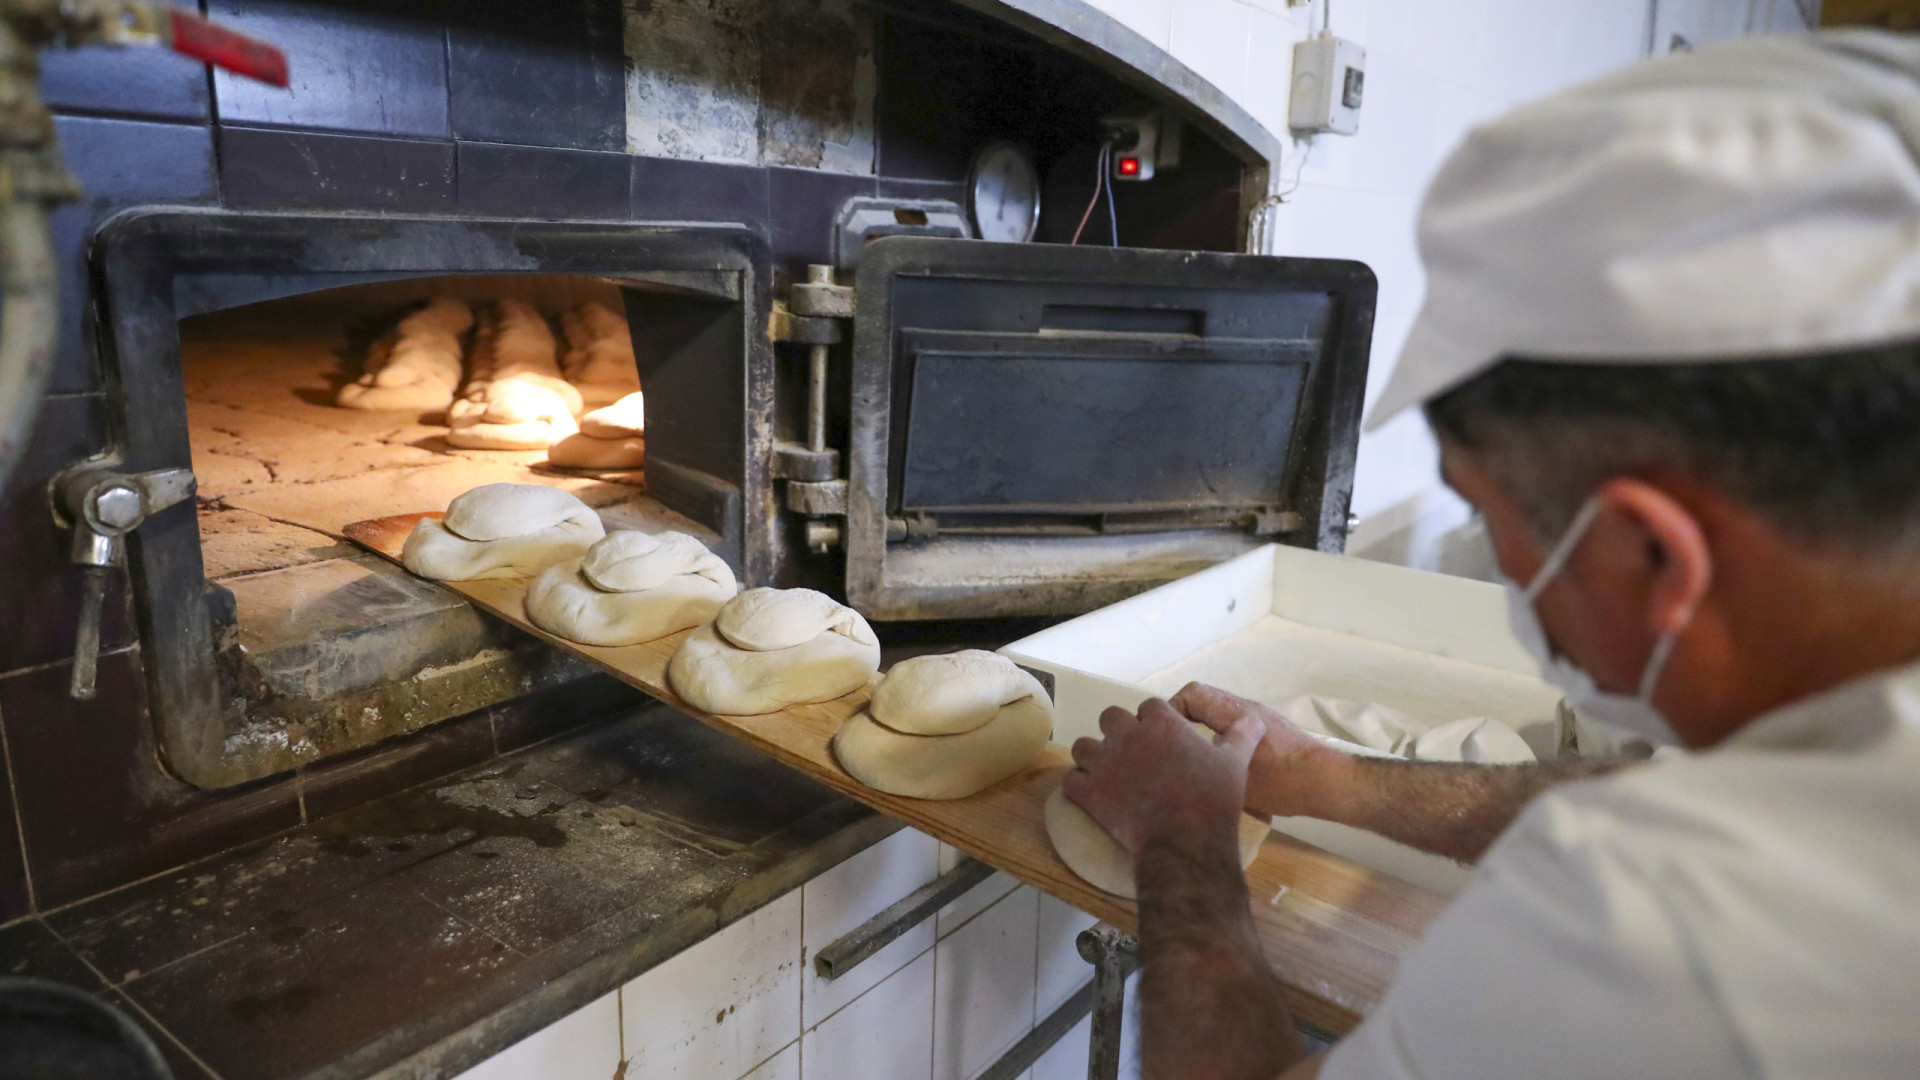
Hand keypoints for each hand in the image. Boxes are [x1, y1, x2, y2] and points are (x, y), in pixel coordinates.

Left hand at [1062, 697, 1263, 855]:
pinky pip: (1071, 780)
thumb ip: (1240, 736)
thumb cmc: (1212, 799)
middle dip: (1119, 732)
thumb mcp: (1235, 763)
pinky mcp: (1088, 791)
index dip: (1153, 721)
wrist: (1185, 842)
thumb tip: (1255, 719)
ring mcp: (1103, 762)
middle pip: (1110, 717)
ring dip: (1093, 757)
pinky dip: (1079, 786)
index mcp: (1161, 723)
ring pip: (1083, 746)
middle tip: (1133, 754)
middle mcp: (1127, 735)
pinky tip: (1091, 795)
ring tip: (1107, 773)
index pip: (1148, 706)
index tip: (1161, 738)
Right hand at [1171, 683, 1353, 819]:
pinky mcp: (1268, 731)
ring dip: (1201, 729)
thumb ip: (1205, 765)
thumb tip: (1178, 767)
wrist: (1326, 783)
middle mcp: (1245, 708)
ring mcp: (1258, 718)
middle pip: (1201, 700)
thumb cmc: (1281, 782)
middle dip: (1183, 721)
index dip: (1172, 711)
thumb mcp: (1235, 780)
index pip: (1192, 694)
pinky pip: (1232, 725)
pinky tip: (1219, 766)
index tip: (1166, 739)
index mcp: (1234, 713)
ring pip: (1217, 714)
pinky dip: (1218, 738)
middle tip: (1174, 750)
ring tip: (1194, 760)